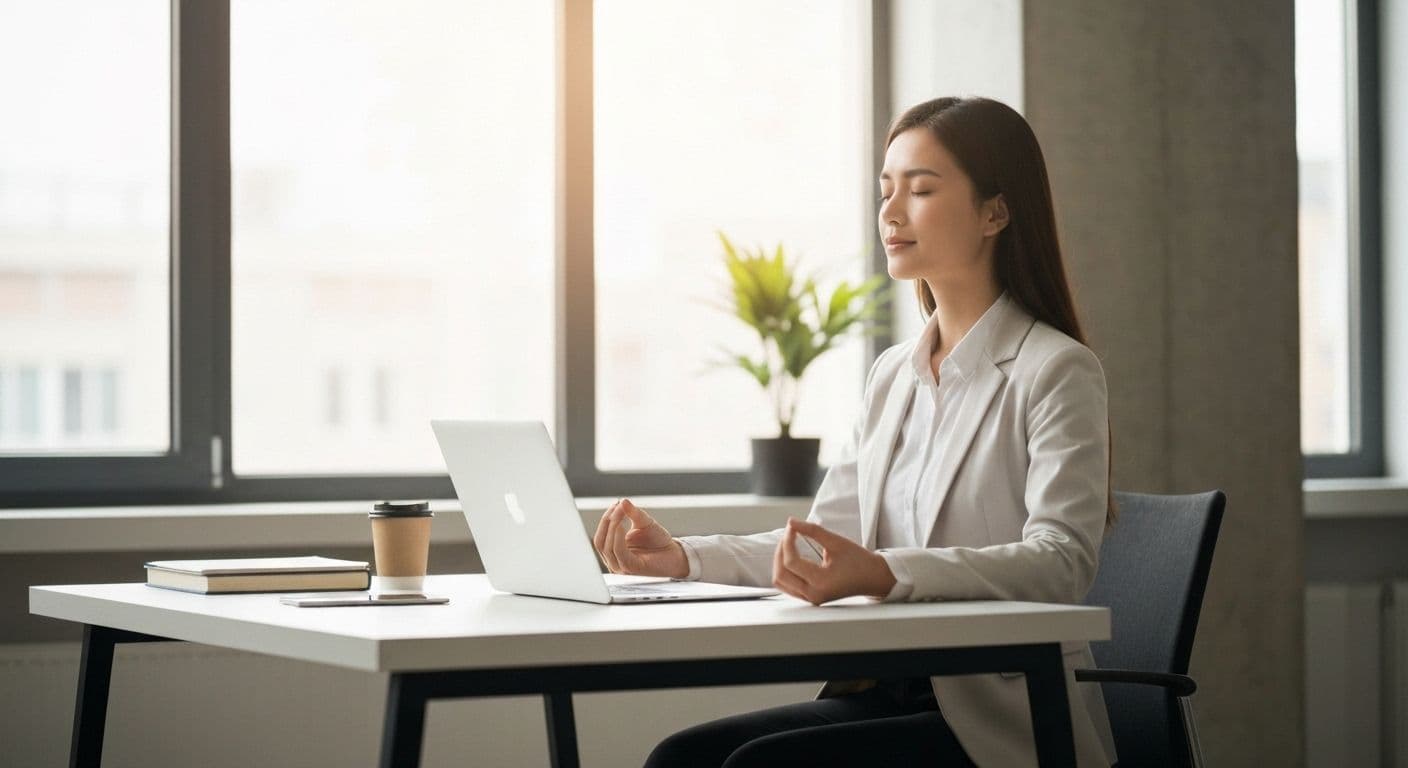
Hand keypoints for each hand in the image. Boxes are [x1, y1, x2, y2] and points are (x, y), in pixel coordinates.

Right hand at [592, 498, 688, 578]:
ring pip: (606, 547)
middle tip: (616, 507)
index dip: (606, 519)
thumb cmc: (658, 541)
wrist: (674, 555)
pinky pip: (618, 552)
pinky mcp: (630, 568)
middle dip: (606, 522)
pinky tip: (620, 526)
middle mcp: (614, 560)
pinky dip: (617, 538)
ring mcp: (620, 566)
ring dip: (612, 527)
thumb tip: (623, 501)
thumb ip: (634, 513)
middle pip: (600, 542)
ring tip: (620, 513)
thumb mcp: (645, 522)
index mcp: (614, 550)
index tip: (615, 503)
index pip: (601, 536)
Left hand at [772, 518, 896, 604]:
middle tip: (788, 535)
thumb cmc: (858, 560)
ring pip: (780, 582)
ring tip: (788, 545)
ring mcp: (811, 599)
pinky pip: (788, 586)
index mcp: (821, 582)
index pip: (791, 562)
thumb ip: (812, 530)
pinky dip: (785, 571)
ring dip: (779, 562)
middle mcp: (813, 594)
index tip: (792, 527)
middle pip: (780, 574)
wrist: (873, 578)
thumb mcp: (836, 541)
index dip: (787, 541)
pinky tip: (792, 557)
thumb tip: (791, 522)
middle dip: (780, 551)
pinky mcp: (810, 598)